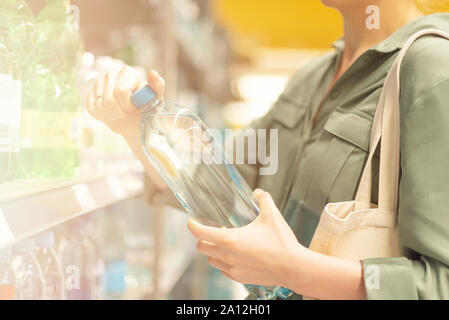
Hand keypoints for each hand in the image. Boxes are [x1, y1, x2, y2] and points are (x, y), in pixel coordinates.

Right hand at [86, 67, 165, 134]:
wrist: (134, 120)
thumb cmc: (146, 108)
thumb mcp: (155, 99)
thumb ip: (157, 86)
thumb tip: (153, 73)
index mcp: (127, 72)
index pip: (121, 92)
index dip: (127, 105)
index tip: (134, 107)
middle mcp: (111, 74)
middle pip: (109, 101)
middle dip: (120, 112)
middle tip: (127, 111)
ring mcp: (98, 83)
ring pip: (100, 106)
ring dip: (112, 115)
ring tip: (120, 113)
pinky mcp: (90, 94)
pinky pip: (92, 109)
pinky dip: (103, 116)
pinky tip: (111, 113)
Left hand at [188, 189, 303, 286]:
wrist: (293, 267)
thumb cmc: (281, 243)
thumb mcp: (272, 215)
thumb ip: (264, 200)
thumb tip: (259, 193)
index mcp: (230, 239)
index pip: (201, 233)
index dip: (192, 226)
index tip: (191, 221)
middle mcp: (227, 255)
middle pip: (202, 247)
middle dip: (202, 238)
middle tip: (210, 231)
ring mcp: (232, 268)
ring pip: (211, 260)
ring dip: (213, 251)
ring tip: (224, 244)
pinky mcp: (240, 278)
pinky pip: (224, 270)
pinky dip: (224, 263)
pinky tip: (235, 257)